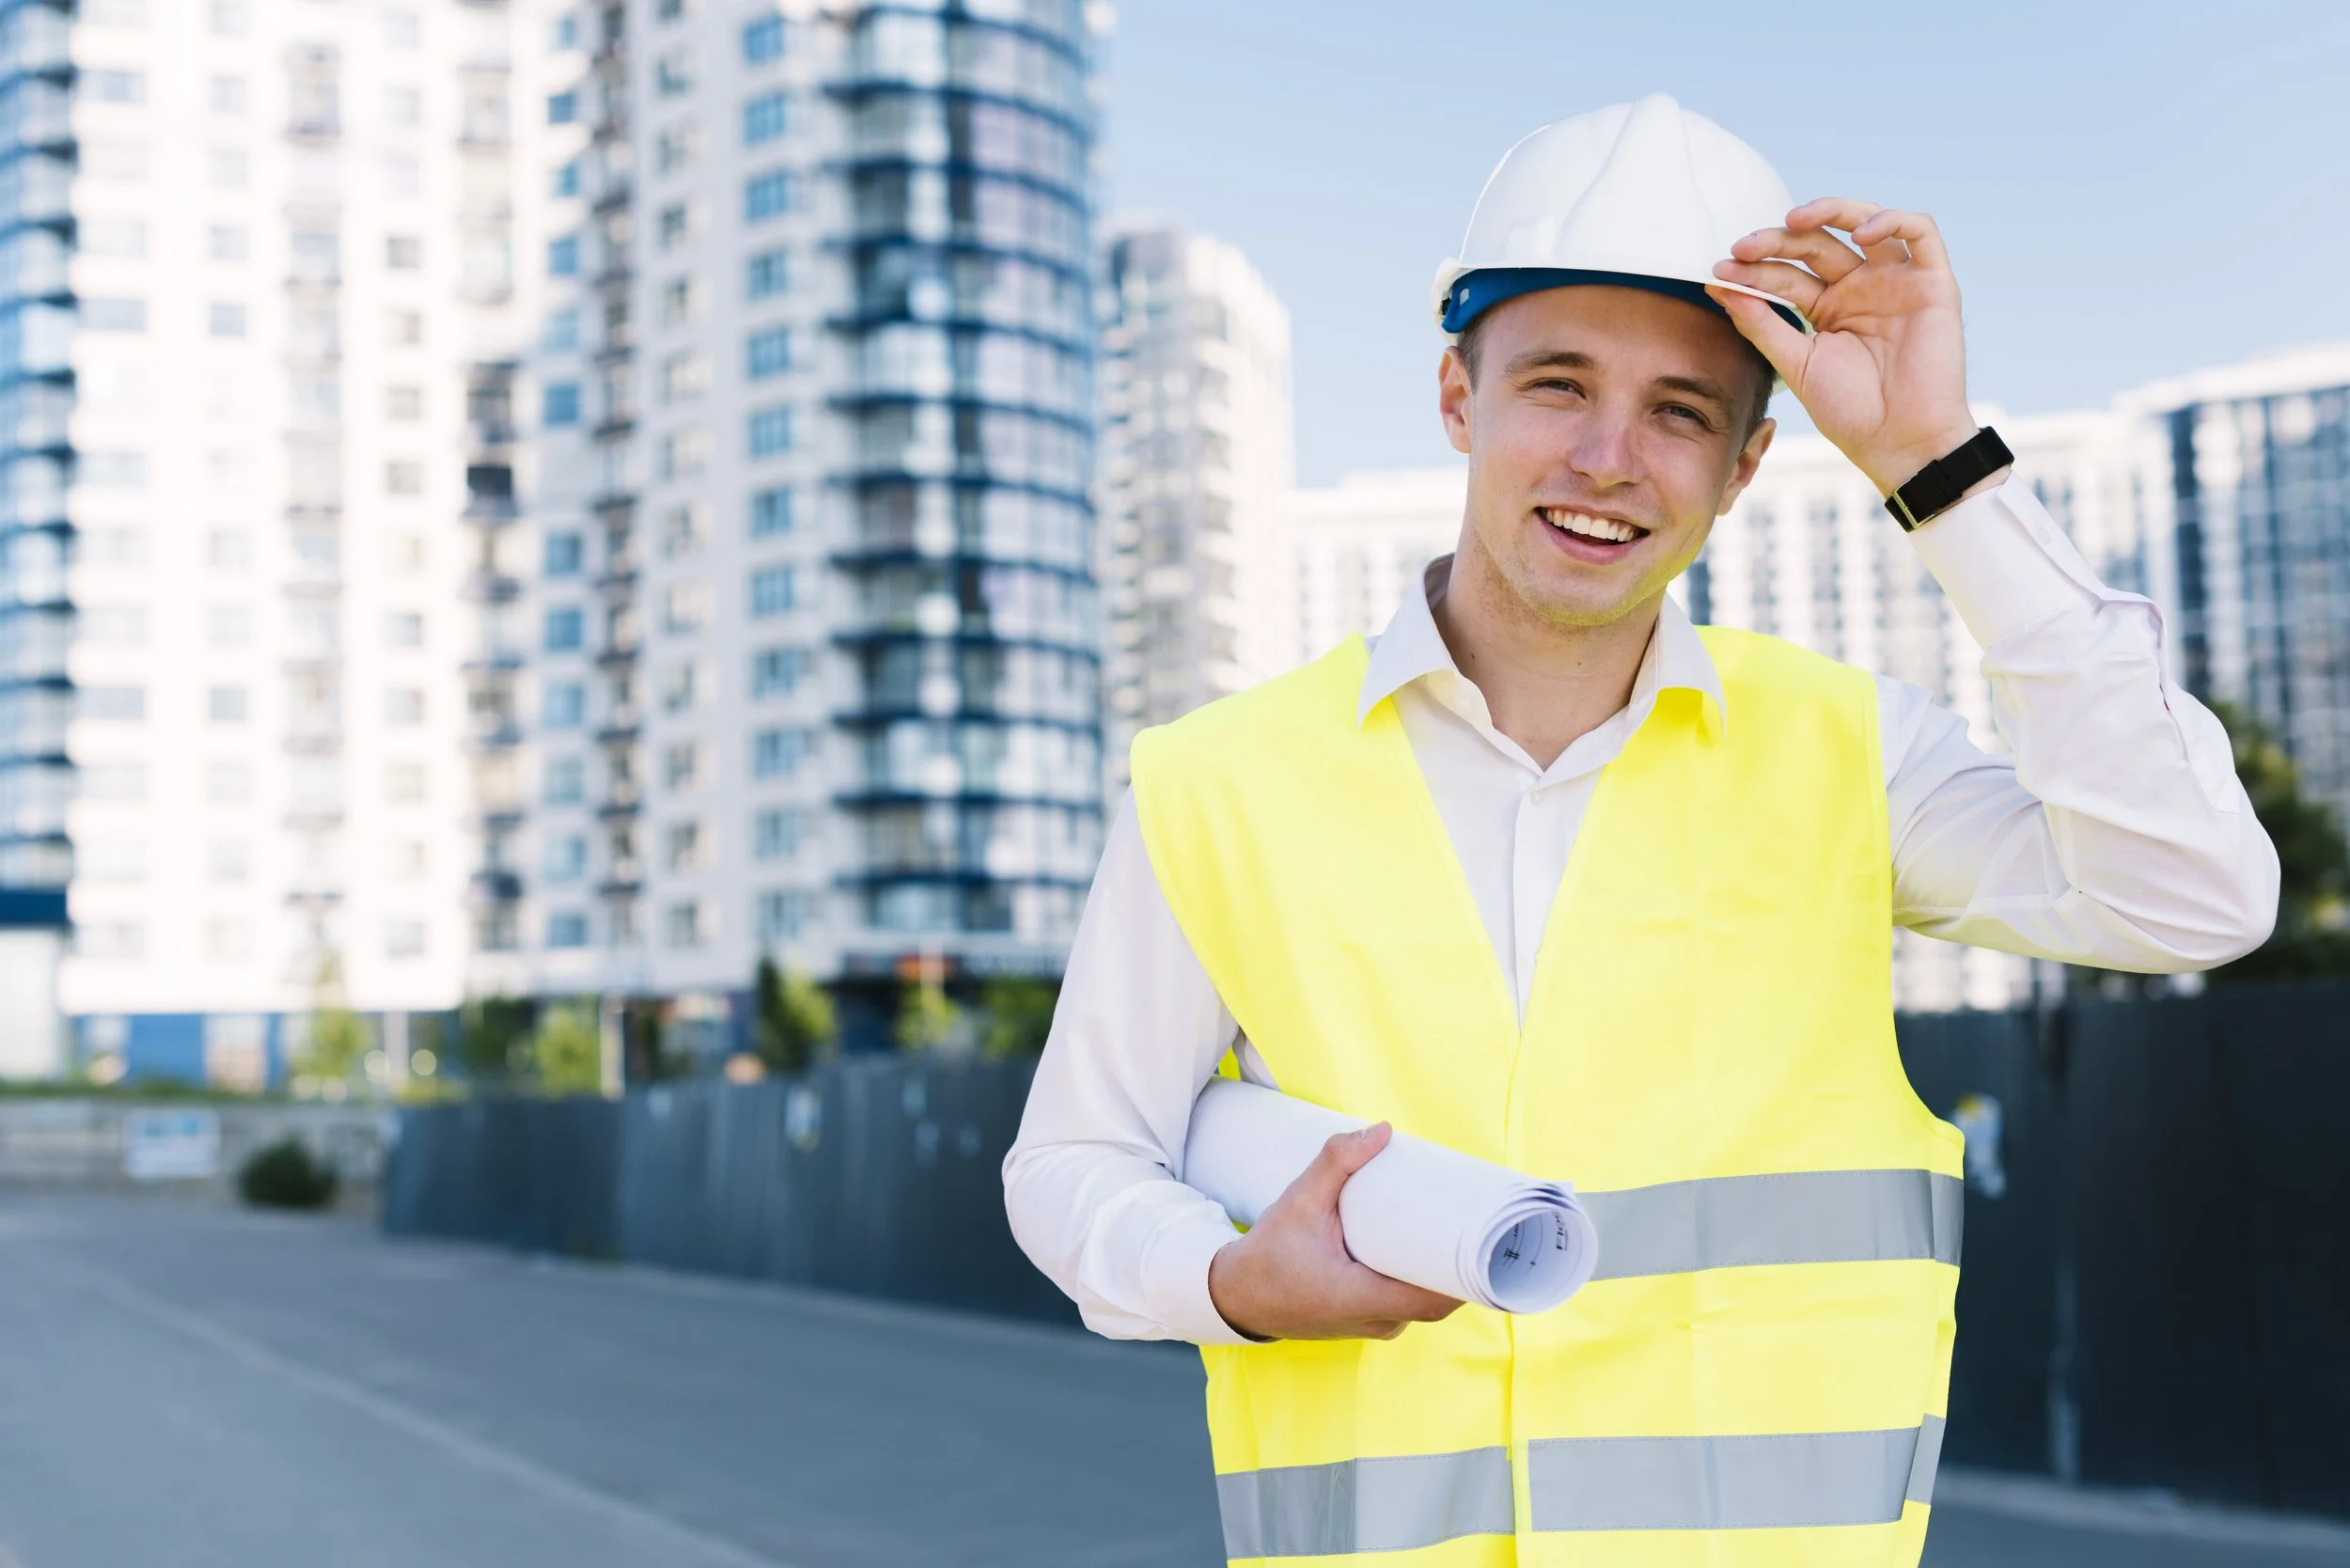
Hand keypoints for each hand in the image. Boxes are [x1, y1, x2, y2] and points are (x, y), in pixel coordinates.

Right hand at [1206, 1123, 1463, 1341]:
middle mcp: (1374, 1322)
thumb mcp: (1299, 1202)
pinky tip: (1430, 1255)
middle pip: (1438, 1302)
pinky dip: (1422, 1283)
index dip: (1467, 1277)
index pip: (1434, 1300)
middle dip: (1462, 1267)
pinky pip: (1407, 1306)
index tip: (1485, 1242)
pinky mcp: (1365, 1322)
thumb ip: (1336, 1163)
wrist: (1236, 1295)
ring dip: (1442, 1276)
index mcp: (1361, 1299)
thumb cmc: (1267, 1253)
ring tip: (1457, 1232)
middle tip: (1475, 1223)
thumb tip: (1381, 1130)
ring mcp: (1371, 1327)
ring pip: (1423, 1306)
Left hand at [1709, 199, 2002, 498]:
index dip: (1754, 270)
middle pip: (1817, 245)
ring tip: (1793, 220)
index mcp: (1828, 308)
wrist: (1901, 442)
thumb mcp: (1797, 364)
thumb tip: (1720, 286)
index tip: (1720, 272)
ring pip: (1864, 222)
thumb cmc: (1851, 412)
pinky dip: (1892, 220)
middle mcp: (1861, 288)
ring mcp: (1896, 282)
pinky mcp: (1933, 282)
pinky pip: (1920, 231)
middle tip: (1743, 247)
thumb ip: (1762, 325)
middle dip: (1778, 241)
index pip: (1788, 275)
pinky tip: (1859, 233)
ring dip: (1829, 212)